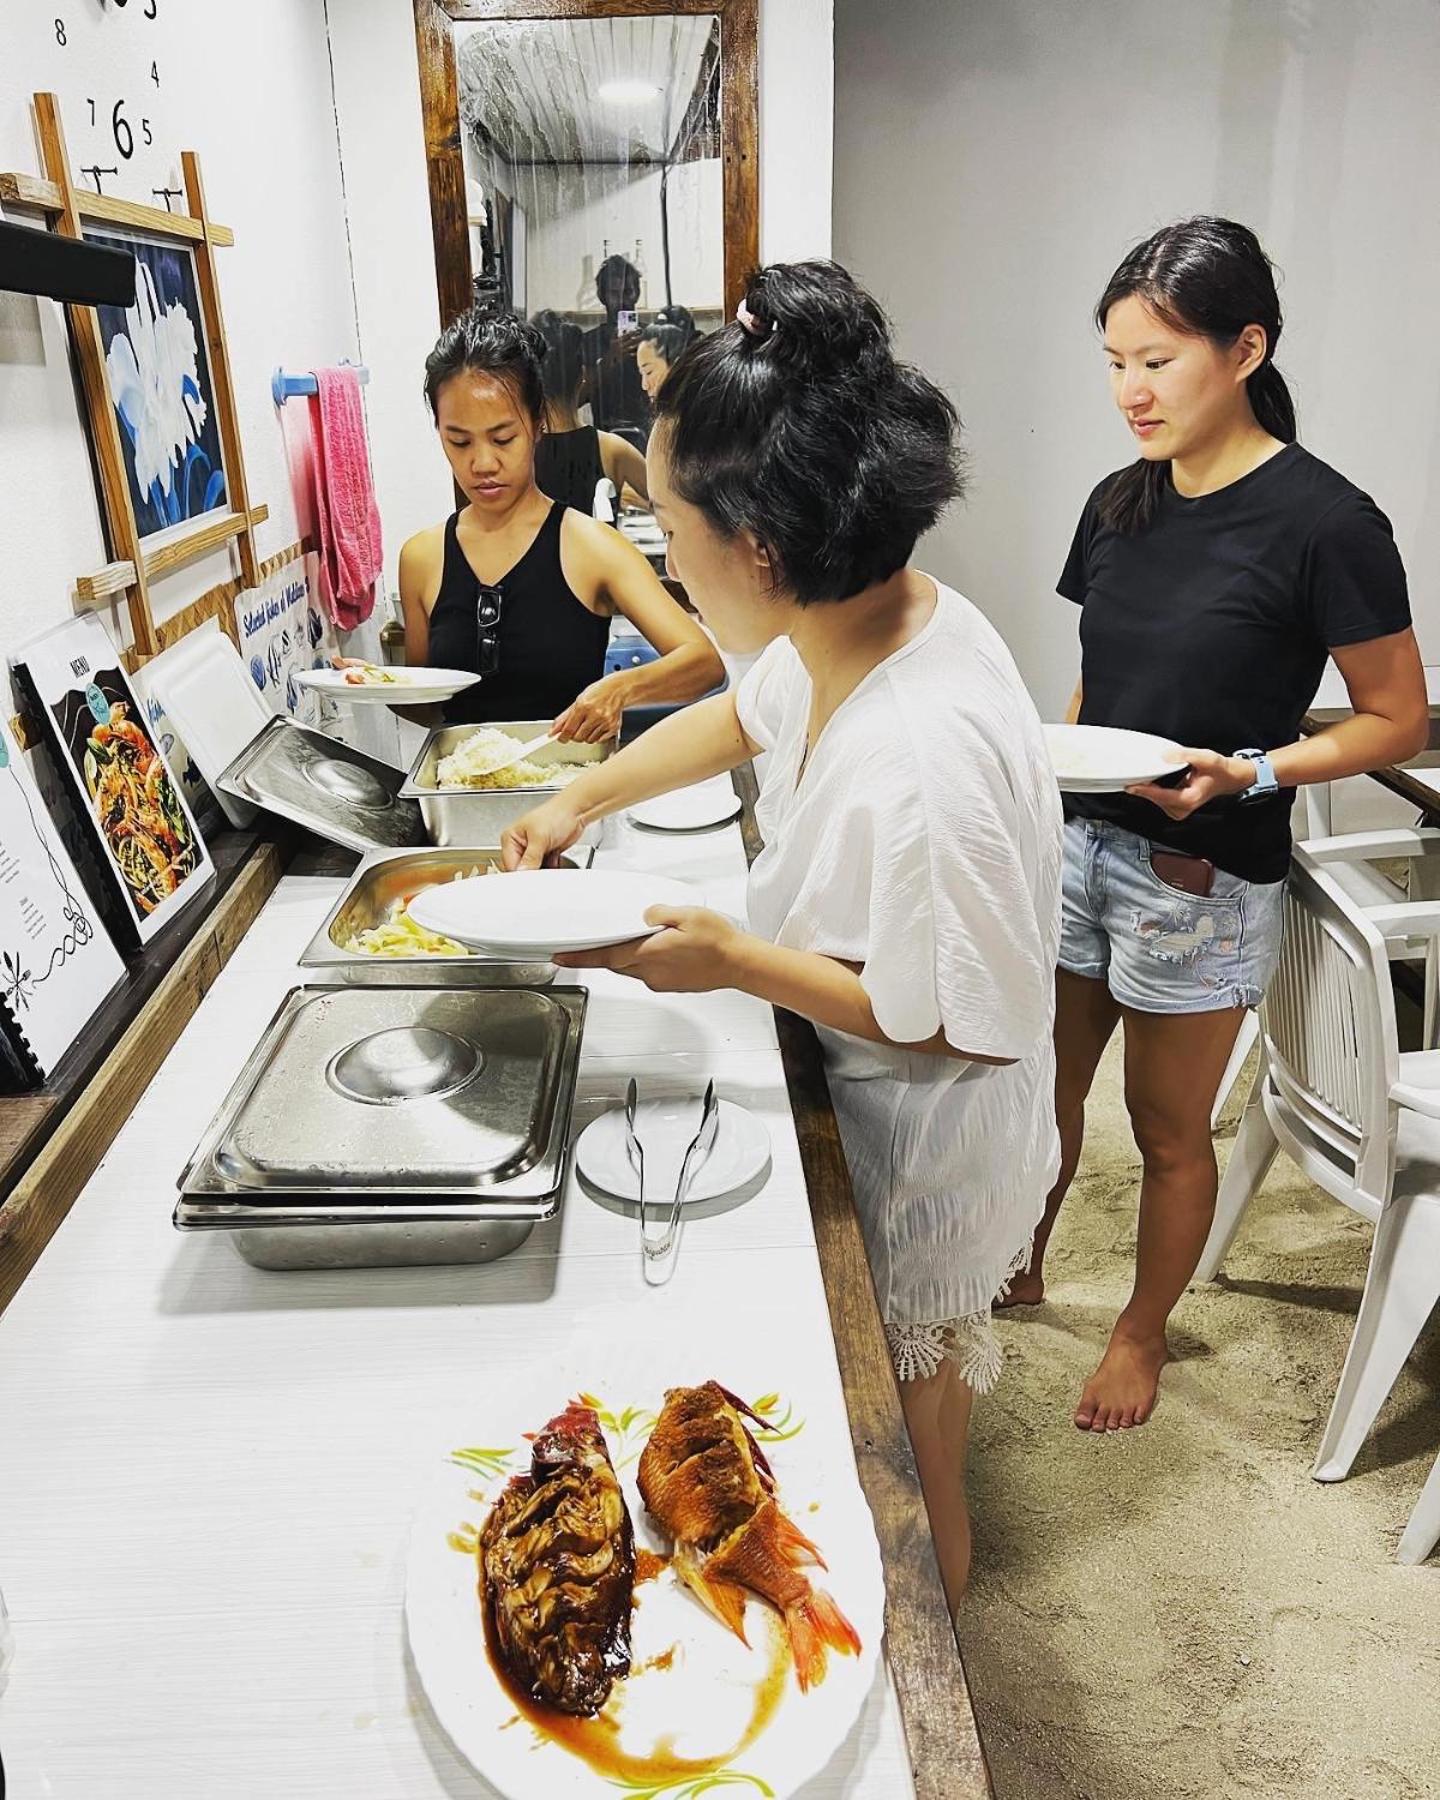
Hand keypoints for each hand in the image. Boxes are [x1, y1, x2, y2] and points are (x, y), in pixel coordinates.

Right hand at [502, 796, 585, 869]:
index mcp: (511, 838)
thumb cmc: (556, 814)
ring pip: (533, 872)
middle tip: (541, 875)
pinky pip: (544, 870)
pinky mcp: (545, 855)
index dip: (520, 875)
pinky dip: (550, 871)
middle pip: (520, 870)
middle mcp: (520, 846)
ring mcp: (533, 851)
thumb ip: (530, 858)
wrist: (576, 812)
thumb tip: (522, 873)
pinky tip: (554, 864)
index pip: (510, 865)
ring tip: (549, 866)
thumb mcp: (540, 837)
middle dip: (531, 874)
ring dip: (542, 873)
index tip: (530, 880)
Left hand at [553, 677, 625, 744]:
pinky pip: (599, 740)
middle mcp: (595, 714)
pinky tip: (598, 726)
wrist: (617, 689)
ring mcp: (605, 722)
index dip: (563, 736)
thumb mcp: (578, 700)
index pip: (569, 729)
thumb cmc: (598, 693)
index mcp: (584, 706)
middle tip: (577, 727)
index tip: (561, 738)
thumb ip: (565, 717)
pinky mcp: (613, 727)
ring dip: (586, 735)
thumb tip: (554, 730)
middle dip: (574, 735)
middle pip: (578, 737)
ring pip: (588, 740)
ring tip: (590, 724)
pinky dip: (596, 736)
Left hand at [553, 905, 746, 992]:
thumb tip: (645, 914)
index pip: (604, 956)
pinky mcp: (668, 985)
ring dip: (624, 956)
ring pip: (629, 969)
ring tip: (635, 940)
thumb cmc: (718, 942)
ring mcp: (659, 980)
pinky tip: (659, 950)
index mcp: (649, 953)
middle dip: (603, 952)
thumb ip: (659, 912)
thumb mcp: (687, 914)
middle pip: (614, 962)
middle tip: (593, 942)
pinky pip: (645, 973)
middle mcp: (650, 971)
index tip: (560, 957)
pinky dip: (643, 961)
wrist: (739, 964)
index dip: (579, 956)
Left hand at [1127, 747, 1254, 818]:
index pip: (1161, 796)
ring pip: (1156, 800)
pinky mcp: (1175, 807)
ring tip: (1145, 776)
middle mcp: (1183, 808)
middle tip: (1134, 775)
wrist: (1228, 777)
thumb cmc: (1218, 769)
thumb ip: (1184, 755)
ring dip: (1149, 788)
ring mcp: (1178, 810)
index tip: (1131, 786)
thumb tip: (1165, 756)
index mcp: (1189, 799)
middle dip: (1145, 787)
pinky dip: (1154, 790)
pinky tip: (1152, 781)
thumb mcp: (1204, 757)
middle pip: (1156, 799)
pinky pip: (1159, 799)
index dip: (1145, 791)